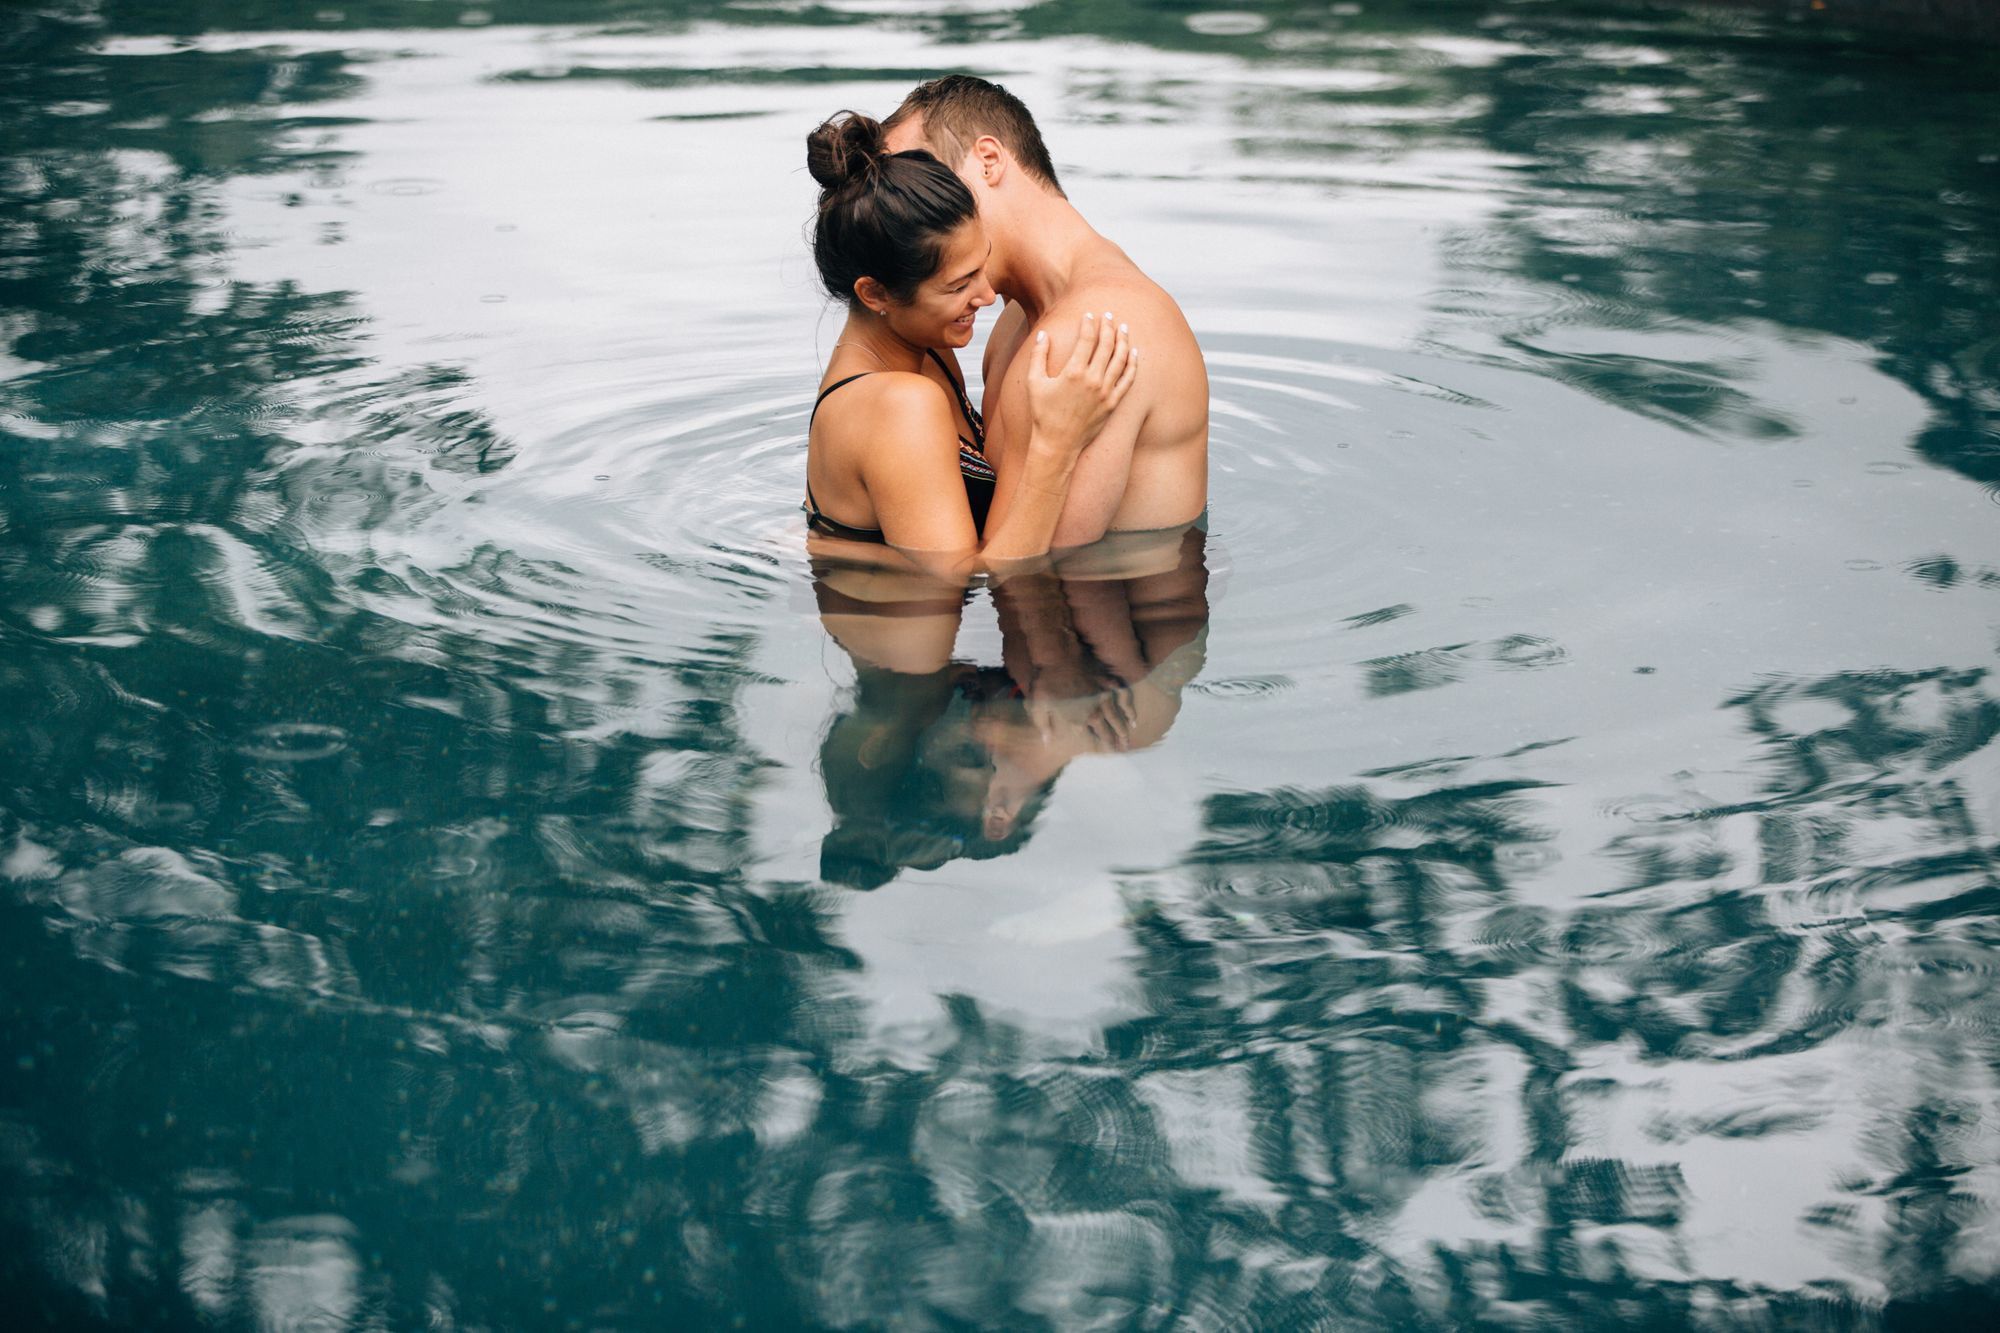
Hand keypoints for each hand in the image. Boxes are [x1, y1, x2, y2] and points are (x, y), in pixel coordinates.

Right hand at [1024, 310, 1137, 456]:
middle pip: (1106, 345)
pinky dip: (1132, 364)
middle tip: (1108, 316)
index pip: (1087, 339)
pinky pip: (1127, 380)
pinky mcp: (1113, 404)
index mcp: (1073, 372)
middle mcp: (1093, 380)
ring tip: (1124, 328)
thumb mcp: (1034, 382)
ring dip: (1123, 341)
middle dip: (1108, 327)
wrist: (1057, 444)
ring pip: (1120, 359)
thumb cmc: (1042, 414)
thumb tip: (1044, 334)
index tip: (1089, 315)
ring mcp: (1105, 392)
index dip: (1089, 323)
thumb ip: (1039, 355)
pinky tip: (1134, 353)